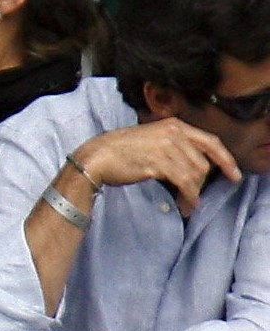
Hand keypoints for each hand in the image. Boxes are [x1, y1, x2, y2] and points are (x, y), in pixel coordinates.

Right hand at [76, 118, 240, 216]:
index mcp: (174, 125)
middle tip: (193, 197)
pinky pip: (185, 184)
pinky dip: (189, 197)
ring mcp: (167, 148)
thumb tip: (193, 165)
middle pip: (203, 163)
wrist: (96, 157)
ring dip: (194, 194)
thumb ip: (173, 145)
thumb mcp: (151, 138)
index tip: (234, 174)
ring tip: (187, 204)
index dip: (226, 159)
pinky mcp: (159, 164)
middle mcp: (174, 133)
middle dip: (202, 184)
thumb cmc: (119, 151)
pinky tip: (185, 204)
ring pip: (195, 175)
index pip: (210, 142)